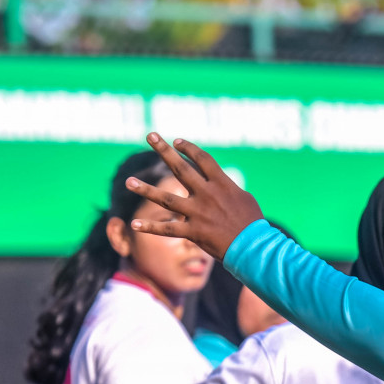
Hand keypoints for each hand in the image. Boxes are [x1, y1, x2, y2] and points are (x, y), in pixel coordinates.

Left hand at [128, 134, 262, 260]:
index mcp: (222, 184)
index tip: (176, 142)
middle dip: (164, 151)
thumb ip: (227, 188)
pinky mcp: (193, 232)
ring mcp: (198, 213)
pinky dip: (150, 227)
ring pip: (166, 199)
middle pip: (180, 169)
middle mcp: (207, 194)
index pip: (202, 159)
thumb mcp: (244, 198)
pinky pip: (168, 229)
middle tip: (150, 135)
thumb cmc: (253, 222)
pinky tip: (134, 224)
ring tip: (129, 181)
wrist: (254, 247)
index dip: (188, 148)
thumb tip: (218, 183)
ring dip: (146, 190)